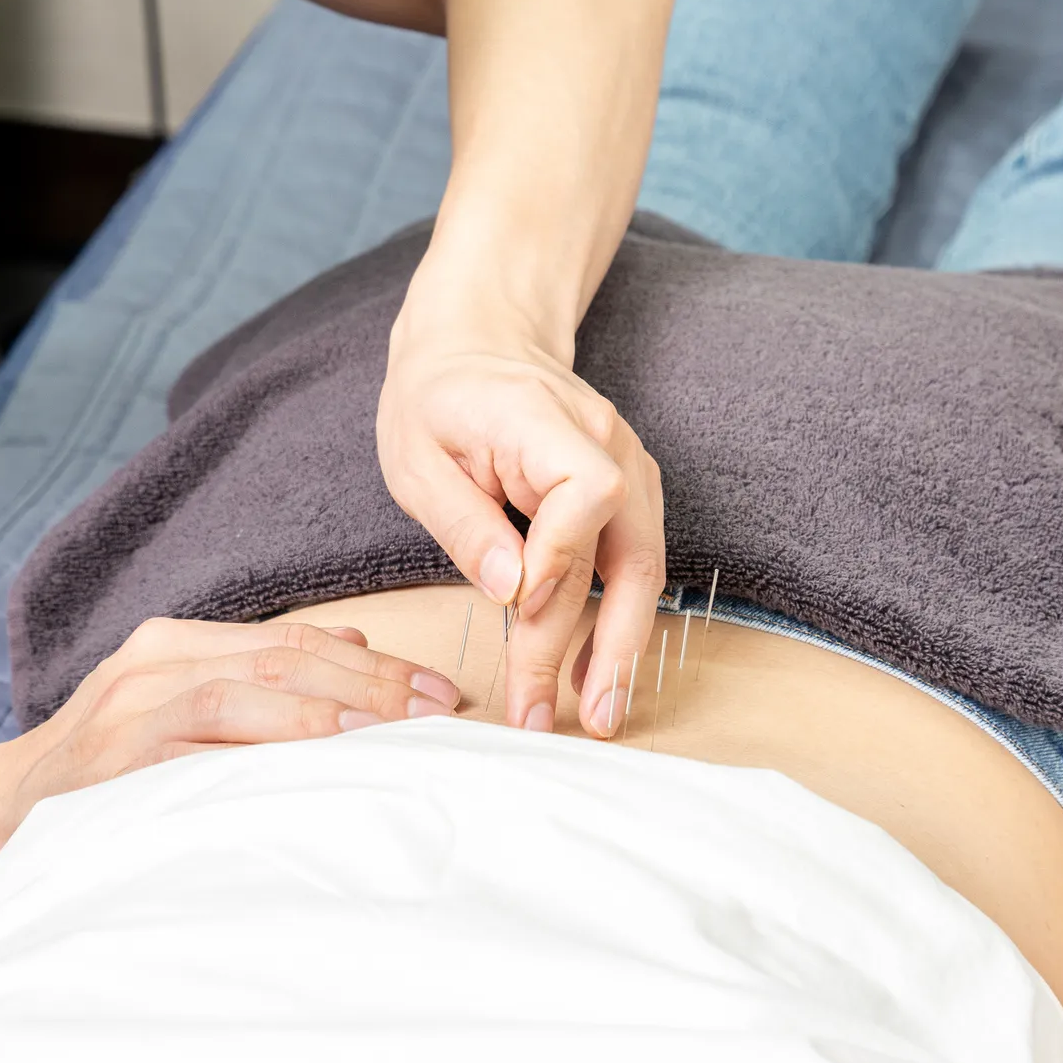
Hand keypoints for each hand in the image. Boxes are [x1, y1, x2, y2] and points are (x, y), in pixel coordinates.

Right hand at [3, 619, 459, 817]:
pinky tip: (317, 759)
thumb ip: (249, 680)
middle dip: (372, 680)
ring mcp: (131, 707)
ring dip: (331, 707)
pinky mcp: (117, 757)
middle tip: (440, 711)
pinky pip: (204, 740)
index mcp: (169, 644)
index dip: (374, 660)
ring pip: (250, 687)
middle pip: (284, 654)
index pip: (291, 639)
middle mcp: (152, 662)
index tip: (439, 692)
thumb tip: (354, 646)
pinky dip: (267, 745)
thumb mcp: (169, 714)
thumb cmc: (93, 779)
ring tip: (395, 730)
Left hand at [376, 302, 665, 737]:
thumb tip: (512, 591)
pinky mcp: (628, 494)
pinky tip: (597, 671)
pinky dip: (620, 619)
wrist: (476, 344)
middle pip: (631, 550)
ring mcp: (629, 467)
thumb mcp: (415, 456)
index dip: (562, 558)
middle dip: (606, 643)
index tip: (522, 608)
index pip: (583, 494)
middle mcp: (607, 444)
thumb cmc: (435, 399)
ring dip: (625, 646)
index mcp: (546, 422)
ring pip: (646, 568)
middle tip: (579, 718)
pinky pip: (635, 563)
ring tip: (600, 714)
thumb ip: (463, 521)